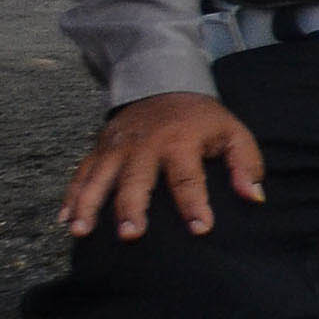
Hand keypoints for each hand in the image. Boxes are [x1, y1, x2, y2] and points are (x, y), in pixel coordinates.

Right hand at [61, 92, 264, 240]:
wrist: (163, 84)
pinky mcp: (100, 149)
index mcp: (181, 142)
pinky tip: (65, 219)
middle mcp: (145, 145)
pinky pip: (81, 173)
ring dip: (89, 204)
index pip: (189, 177)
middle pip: (137, 179)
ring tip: (81, 231)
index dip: (195, 203)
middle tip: (131, 234)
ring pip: (100, 178)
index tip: (200, 229)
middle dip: (132, 207)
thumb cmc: (203, 120)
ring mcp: (117, 147)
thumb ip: (246, 164)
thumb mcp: (233, 132)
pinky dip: (71, 195)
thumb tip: (253, 197)